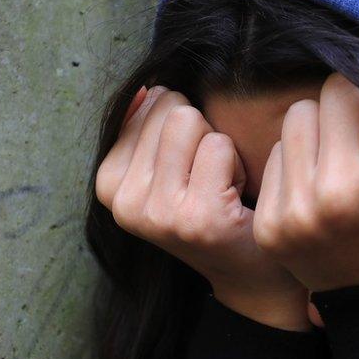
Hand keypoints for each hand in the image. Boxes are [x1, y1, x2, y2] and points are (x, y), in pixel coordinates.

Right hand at [95, 86, 310, 330]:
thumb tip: (149, 87)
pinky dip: (237, 165)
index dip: (181, 130)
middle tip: (206, 180)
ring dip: (218, 149)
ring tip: (219, 187)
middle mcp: (125, 203)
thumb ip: (147, 126)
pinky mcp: (197, 216)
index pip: (149, 103)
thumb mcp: (164, 169)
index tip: (187, 171)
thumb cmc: (209, 208)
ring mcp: (159, 213)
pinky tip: (233, 201)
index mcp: (108, 185)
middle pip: (171, 109)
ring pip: (192, 122)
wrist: (250, 271)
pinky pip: (219, 146)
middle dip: (199, 135)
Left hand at [252, 71, 358, 292]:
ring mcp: (298, 211)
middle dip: (351, 107)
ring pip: (297, 114)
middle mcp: (338, 193)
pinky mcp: (270, 224)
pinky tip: (317, 190)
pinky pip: (274, 153)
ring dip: (319, 129)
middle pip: (333, 92)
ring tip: (339, 161)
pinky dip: (296, 163)